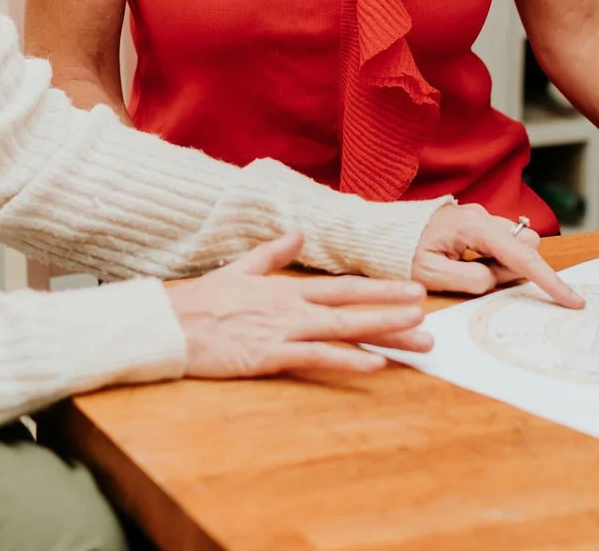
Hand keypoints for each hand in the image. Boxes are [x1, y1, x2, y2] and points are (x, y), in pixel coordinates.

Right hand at [164, 231, 432, 377]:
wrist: (169, 324)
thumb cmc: (201, 301)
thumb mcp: (240, 268)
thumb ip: (273, 253)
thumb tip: (298, 233)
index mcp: (286, 288)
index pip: (344, 287)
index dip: (381, 288)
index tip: (412, 290)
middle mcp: (291, 307)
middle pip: (353, 306)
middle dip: (394, 310)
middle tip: (430, 315)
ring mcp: (282, 330)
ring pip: (343, 329)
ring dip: (384, 333)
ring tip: (418, 338)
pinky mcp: (269, 355)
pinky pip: (316, 358)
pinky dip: (347, 360)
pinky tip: (374, 365)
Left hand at [410, 203, 585, 307]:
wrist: (379, 232)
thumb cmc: (400, 253)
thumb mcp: (431, 276)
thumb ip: (471, 280)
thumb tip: (496, 280)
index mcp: (473, 228)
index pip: (521, 257)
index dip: (549, 281)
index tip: (572, 300)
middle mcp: (482, 216)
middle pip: (526, 245)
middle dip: (516, 268)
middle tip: (478, 277)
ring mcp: (480, 217)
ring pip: (515, 245)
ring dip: (502, 265)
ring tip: (464, 270)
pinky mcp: (476, 222)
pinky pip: (501, 243)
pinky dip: (493, 259)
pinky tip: (465, 263)